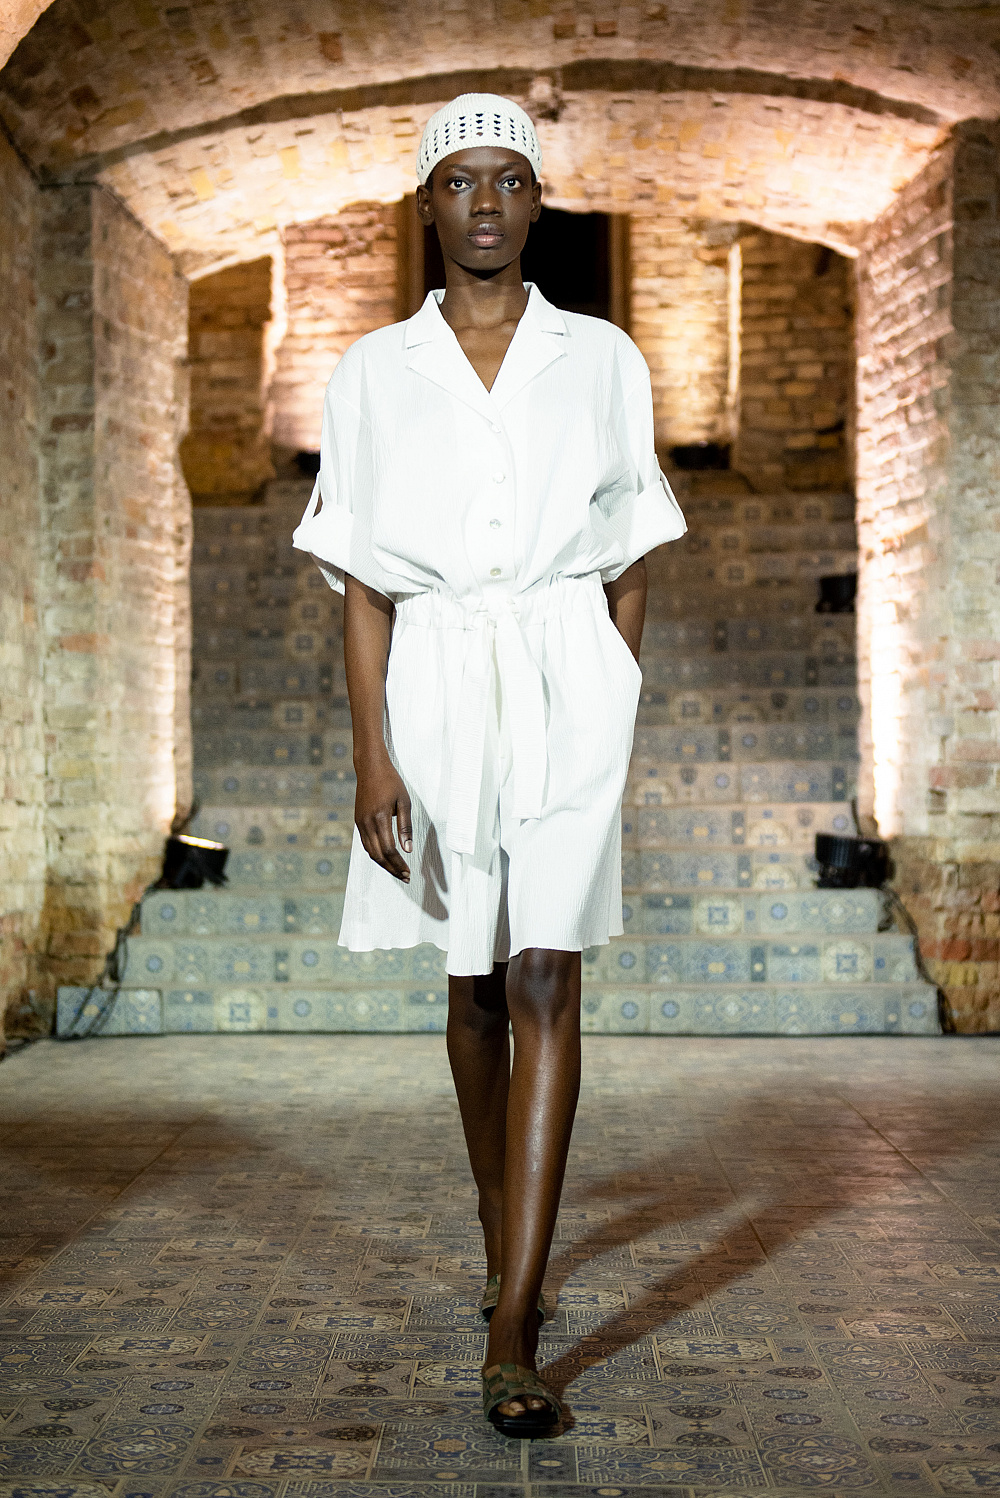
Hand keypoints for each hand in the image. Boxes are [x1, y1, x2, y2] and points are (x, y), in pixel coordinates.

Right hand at [354, 753, 412, 880]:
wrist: (370, 767)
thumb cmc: (390, 782)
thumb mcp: (404, 802)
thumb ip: (405, 826)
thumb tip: (408, 849)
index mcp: (380, 818)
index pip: (389, 849)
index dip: (398, 863)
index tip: (408, 872)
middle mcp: (367, 823)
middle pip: (378, 855)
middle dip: (392, 868)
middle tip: (405, 877)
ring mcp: (360, 823)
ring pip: (370, 851)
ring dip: (383, 864)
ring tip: (397, 871)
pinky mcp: (358, 821)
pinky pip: (366, 843)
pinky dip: (376, 853)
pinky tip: (386, 858)